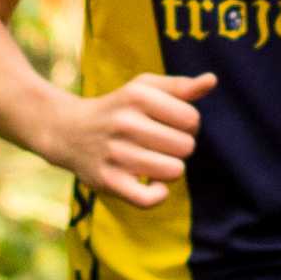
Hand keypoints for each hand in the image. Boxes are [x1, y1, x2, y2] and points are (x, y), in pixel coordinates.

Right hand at [64, 71, 215, 206]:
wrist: (68, 131)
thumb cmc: (118, 109)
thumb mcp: (143, 88)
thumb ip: (180, 86)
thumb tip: (212, 80)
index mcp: (137, 95)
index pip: (192, 120)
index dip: (188, 125)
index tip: (170, 125)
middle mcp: (124, 122)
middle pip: (186, 146)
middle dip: (179, 147)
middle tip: (160, 144)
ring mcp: (115, 153)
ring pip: (174, 171)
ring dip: (170, 169)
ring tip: (154, 161)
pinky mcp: (107, 181)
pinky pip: (150, 199)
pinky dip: (159, 194)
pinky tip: (154, 185)